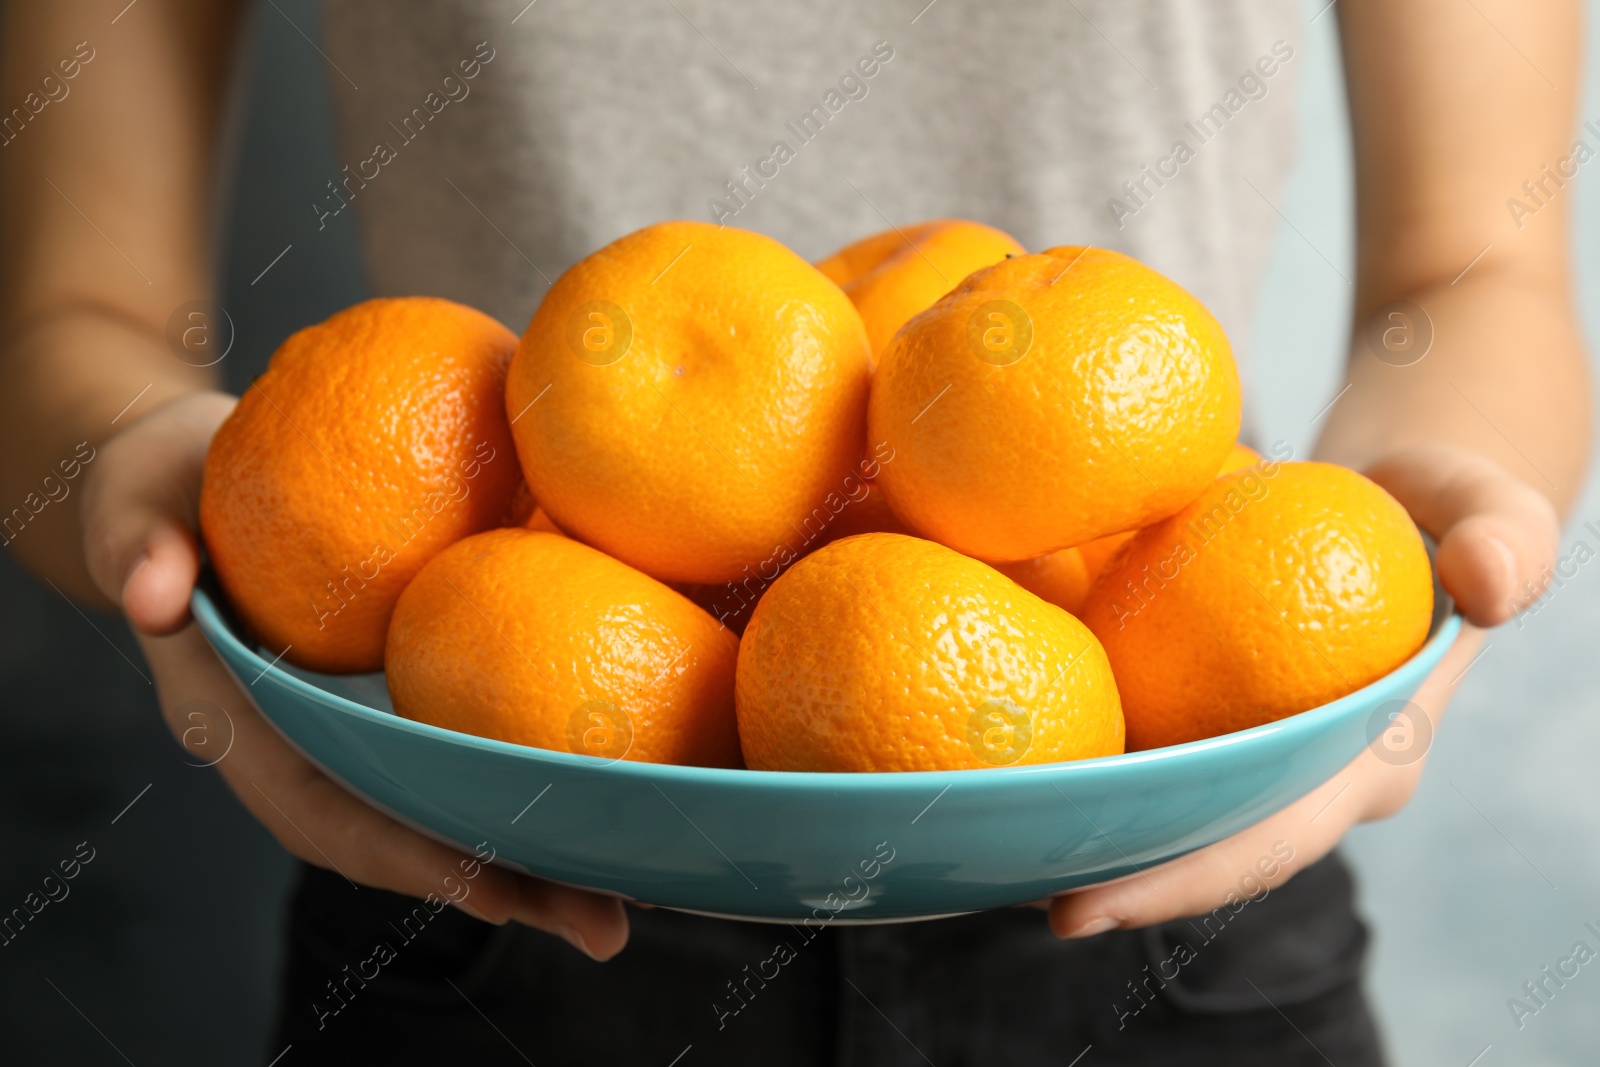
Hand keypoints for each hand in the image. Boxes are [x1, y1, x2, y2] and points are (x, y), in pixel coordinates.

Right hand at [79, 391, 630, 959]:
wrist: (189, 477)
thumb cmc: (161, 491)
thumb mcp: (133, 503)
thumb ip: (138, 546)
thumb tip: (155, 592)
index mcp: (241, 726)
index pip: (323, 813)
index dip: (406, 855)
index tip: (489, 886)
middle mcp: (308, 750)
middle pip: (405, 839)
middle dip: (499, 887)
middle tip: (602, 923)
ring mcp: (357, 734)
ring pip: (446, 812)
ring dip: (533, 861)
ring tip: (627, 897)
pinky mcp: (398, 703)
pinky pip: (464, 757)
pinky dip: (530, 788)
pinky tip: (616, 797)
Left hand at [1048, 443, 1559, 937]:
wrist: (1399, 498)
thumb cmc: (1443, 507)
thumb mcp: (1485, 507)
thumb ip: (1500, 538)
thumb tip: (1487, 584)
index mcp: (1366, 760)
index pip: (1274, 841)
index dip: (1186, 880)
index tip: (1088, 906)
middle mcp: (1303, 774)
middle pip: (1205, 846)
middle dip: (1121, 881)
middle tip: (1028, 901)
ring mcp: (1254, 748)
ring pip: (1169, 806)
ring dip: (1091, 829)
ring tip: (994, 844)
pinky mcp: (1213, 710)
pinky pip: (1150, 741)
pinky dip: (1091, 754)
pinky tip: (1012, 752)